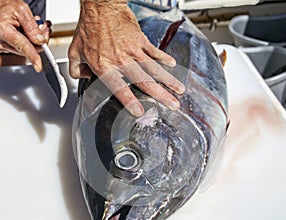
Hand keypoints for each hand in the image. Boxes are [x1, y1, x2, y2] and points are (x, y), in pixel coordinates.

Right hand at [0, 0, 50, 71]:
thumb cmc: (4, 5)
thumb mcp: (21, 10)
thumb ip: (32, 26)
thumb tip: (40, 40)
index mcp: (4, 30)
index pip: (23, 46)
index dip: (33, 56)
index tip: (38, 66)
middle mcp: (1, 41)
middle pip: (29, 48)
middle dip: (40, 40)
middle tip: (45, 28)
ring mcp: (2, 46)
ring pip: (26, 49)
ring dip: (35, 40)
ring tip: (36, 25)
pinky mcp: (4, 47)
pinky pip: (21, 48)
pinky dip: (28, 41)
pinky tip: (29, 31)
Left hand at [68, 0, 184, 116]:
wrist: (100, 7)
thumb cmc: (89, 28)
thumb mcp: (75, 52)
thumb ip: (77, 70)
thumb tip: (84, 78)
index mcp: (105, 66)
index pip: (119, 88)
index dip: (130, 101)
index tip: (139, 112)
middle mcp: (122, 61)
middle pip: (145, 81)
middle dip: (161, 95)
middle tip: (172, 104)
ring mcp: (134, 51)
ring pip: (154, 68)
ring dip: (168, 80)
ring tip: (179, 89)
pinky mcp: (141, 41)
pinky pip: (155, 51)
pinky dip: (164, 58)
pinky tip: (172, 65)